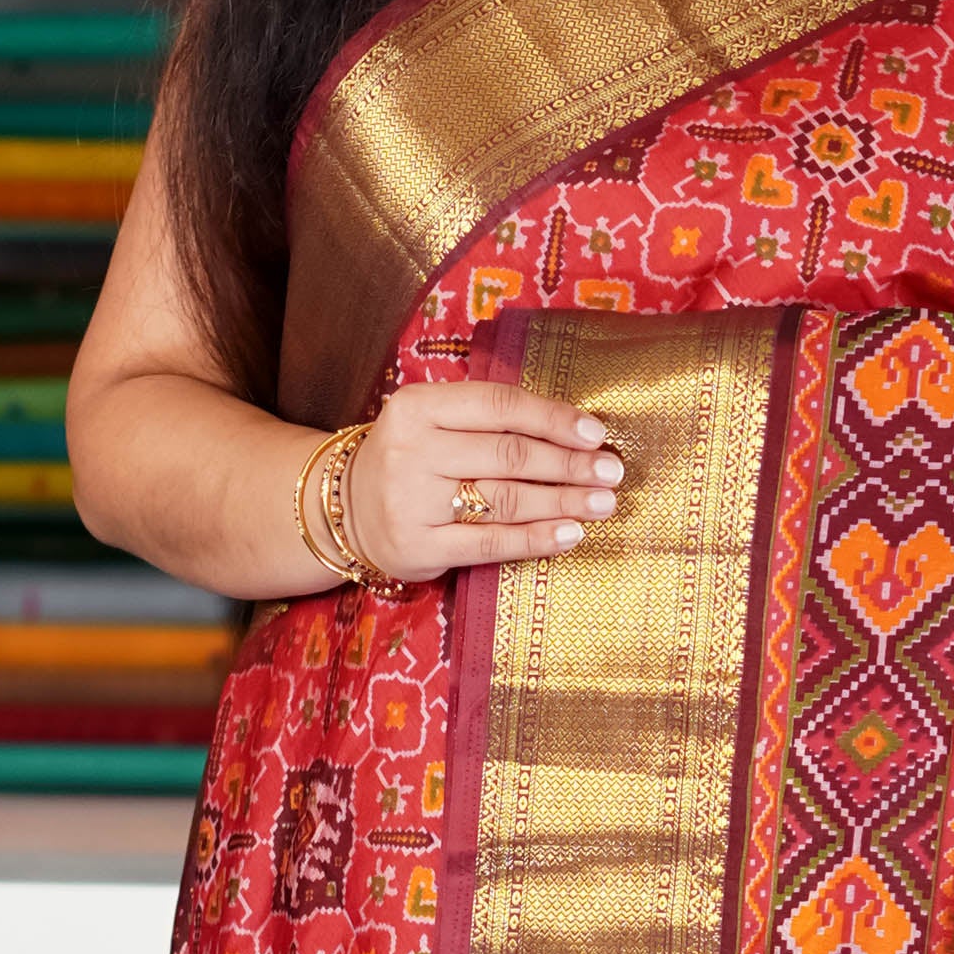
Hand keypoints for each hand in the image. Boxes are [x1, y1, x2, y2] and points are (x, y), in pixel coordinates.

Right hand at [334, 380, 625, 580]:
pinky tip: (571, 534)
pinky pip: (491, 542)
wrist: (341, 512)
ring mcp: (413, 502)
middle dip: (568, 464)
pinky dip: (536, 539)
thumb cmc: (409, 461)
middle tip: (612, 471)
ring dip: (563, 502)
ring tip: (602, 503)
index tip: (596, 434)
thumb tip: (573, 430)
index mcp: (418, 407)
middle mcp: (412, 451)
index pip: (499, 407)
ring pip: (505, 499)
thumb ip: (487, 420)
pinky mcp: (419, 547)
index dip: (553, 419)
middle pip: (509, 455)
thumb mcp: (432, 423)